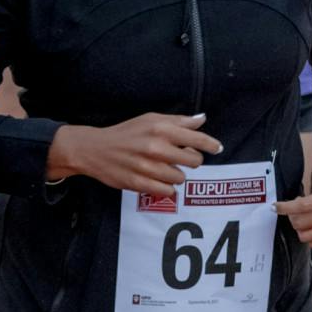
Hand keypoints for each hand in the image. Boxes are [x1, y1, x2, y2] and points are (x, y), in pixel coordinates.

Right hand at [48, 113, 222, 195]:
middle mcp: (155, 147)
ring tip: (162, 168)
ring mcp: (147, 167)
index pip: (197, 139)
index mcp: (160, 129)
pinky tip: (156, 179)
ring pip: (180, 178)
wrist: (95, 149)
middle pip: (193, 161)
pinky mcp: (139, 183)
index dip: (211, 145)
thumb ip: (177, 121)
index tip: (217, 148)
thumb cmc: (126, 133)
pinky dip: (166, 187)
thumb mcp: (150, 119)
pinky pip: (167, 191)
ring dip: (175, 174)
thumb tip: (201, 119)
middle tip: (180, 158)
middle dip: (191, 160)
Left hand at [276, 144, 311, 247]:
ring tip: (301, 216)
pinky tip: (310, 224)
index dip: (287, 207)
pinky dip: (309, 235)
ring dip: (300, 226)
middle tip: (289, 210)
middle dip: (291, 217)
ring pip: (308, 236)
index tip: (274, 206)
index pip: (306, 205)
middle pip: (304, 223)